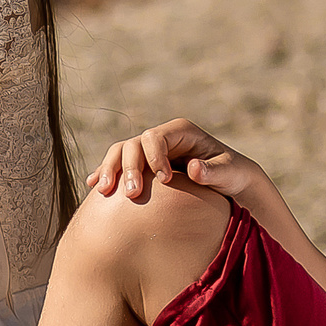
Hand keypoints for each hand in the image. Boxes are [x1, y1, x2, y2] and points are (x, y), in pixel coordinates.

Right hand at [89, 118, 262, 204]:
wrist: (229, 182)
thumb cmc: (233, 174)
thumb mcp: (229, 172)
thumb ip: (214, 171)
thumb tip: (194, 168)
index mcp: (180, 131)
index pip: (155, 137)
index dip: (154, 156)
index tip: (164, 180)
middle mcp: (161, 138)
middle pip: (133, 145)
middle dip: (128, 167)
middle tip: (132, 194)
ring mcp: (148, 151)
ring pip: (120, 154)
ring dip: (110, 170)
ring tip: (104, 192)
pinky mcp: (142, 166)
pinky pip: (118, 167)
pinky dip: (105, 175)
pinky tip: (93, 187)